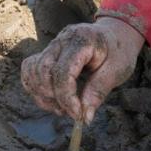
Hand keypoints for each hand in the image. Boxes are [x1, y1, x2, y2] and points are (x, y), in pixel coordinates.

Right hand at [21, 16, 144, 123]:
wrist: (116, 33)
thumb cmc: (119, 50)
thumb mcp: (117, 70)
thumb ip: (99, 91)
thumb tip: (84, 117)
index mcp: (81, 41)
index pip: (62, 72)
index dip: (67, 98)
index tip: (78, 115)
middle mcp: (61, 40)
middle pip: (43, 72)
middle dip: (54, 98)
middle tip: (72, 112)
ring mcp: (52, 45)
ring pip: (32, 72)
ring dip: (43, 95)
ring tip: (62, 107)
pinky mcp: (47, 52)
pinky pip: (30, 70)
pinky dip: (36, 87)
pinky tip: (52, 98)